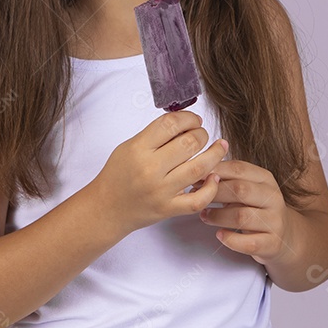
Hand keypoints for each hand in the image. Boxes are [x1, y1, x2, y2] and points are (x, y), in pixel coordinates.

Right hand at [88, 110, 228, 235]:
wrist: (106, 208)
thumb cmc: (118, 175)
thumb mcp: (129, 147)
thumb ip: (154, 135)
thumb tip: (185, 123)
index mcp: (138, 149)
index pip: (170, 124)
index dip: (188, 118)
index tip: (194, 120)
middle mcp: (150, 169)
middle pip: (189, 143)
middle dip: (202, 134)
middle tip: (202, 134)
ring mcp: (161, 191)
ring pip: (199, 168)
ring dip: (215, 154)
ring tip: (220, 147)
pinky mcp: (168, 209)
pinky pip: (198, 199)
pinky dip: (211, 187)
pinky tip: (214, 177)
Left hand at [195, 159, 295, 265]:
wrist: (284, 236)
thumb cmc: (256, 208)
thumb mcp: (247, 189)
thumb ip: (227, 180)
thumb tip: (197, 175)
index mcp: (265, 179)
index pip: (238, 168)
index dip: (214, 171)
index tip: (196, 178)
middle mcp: (273, 198)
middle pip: (240, 190)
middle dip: (214, 193)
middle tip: (196, 198)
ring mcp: (275, 221)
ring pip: (242, 217)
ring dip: (218, 216)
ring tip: (204, 216)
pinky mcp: (272, 243)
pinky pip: (248, 243)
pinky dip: (230, 240)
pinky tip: (219, 235)